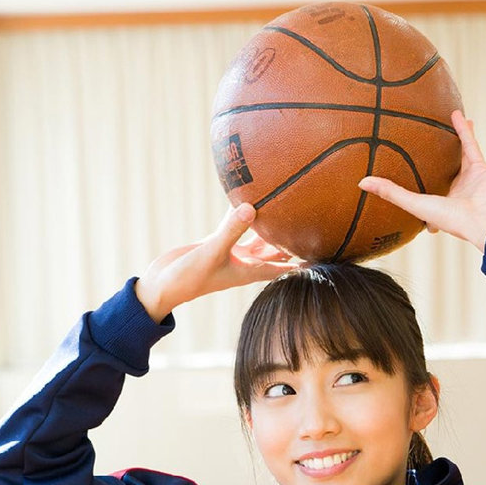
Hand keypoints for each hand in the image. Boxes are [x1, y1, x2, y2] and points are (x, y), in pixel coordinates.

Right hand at [134, 203, 306, 321]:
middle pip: (275, 251)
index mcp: (248, 270)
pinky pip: (236, 226)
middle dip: (292, 241)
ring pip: (257, 238)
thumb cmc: (187, 278)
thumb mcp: (211, 252)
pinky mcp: (217, 243)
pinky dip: (243, 215)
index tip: (323, 256)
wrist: (162, 284)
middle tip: (314, 226)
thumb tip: (252, 207)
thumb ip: (230, 231)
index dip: (303, 262)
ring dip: (271, 227)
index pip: (283, 267)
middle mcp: (243, 262)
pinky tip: (249, 200)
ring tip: (290, 210)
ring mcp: (230, 252)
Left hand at [357, 110, 485, 251]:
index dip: (409, 186)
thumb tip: (362, 182)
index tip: (395, 173)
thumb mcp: (414, 203)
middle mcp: (451, 191)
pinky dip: (463, 129)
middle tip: (417, 144)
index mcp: (436, 204)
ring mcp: (466, 179)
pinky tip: (454, 113)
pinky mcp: (479, 167)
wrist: (485, 220)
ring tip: (440, 122)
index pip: (419, 193)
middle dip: (429, 159)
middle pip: (438, 170)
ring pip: (455, 154)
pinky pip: (469, 144)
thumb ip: (390, 192)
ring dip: (448, 139)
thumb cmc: (451, 219)